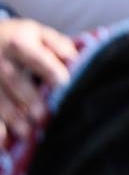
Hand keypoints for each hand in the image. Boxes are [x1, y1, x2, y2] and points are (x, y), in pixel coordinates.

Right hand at [0, 17, 75, 144]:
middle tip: (43, 117)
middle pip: (15, 82)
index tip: (64, 85)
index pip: (38, 58)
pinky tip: (3, 142)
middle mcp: (1, 61)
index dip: (50, 71)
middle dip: (28, 100)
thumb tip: (76, 61)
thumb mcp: (37, 33)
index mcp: (19, 43)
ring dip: (12, 118)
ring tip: (28, 134)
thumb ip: (57, 45)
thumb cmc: (18, 38)